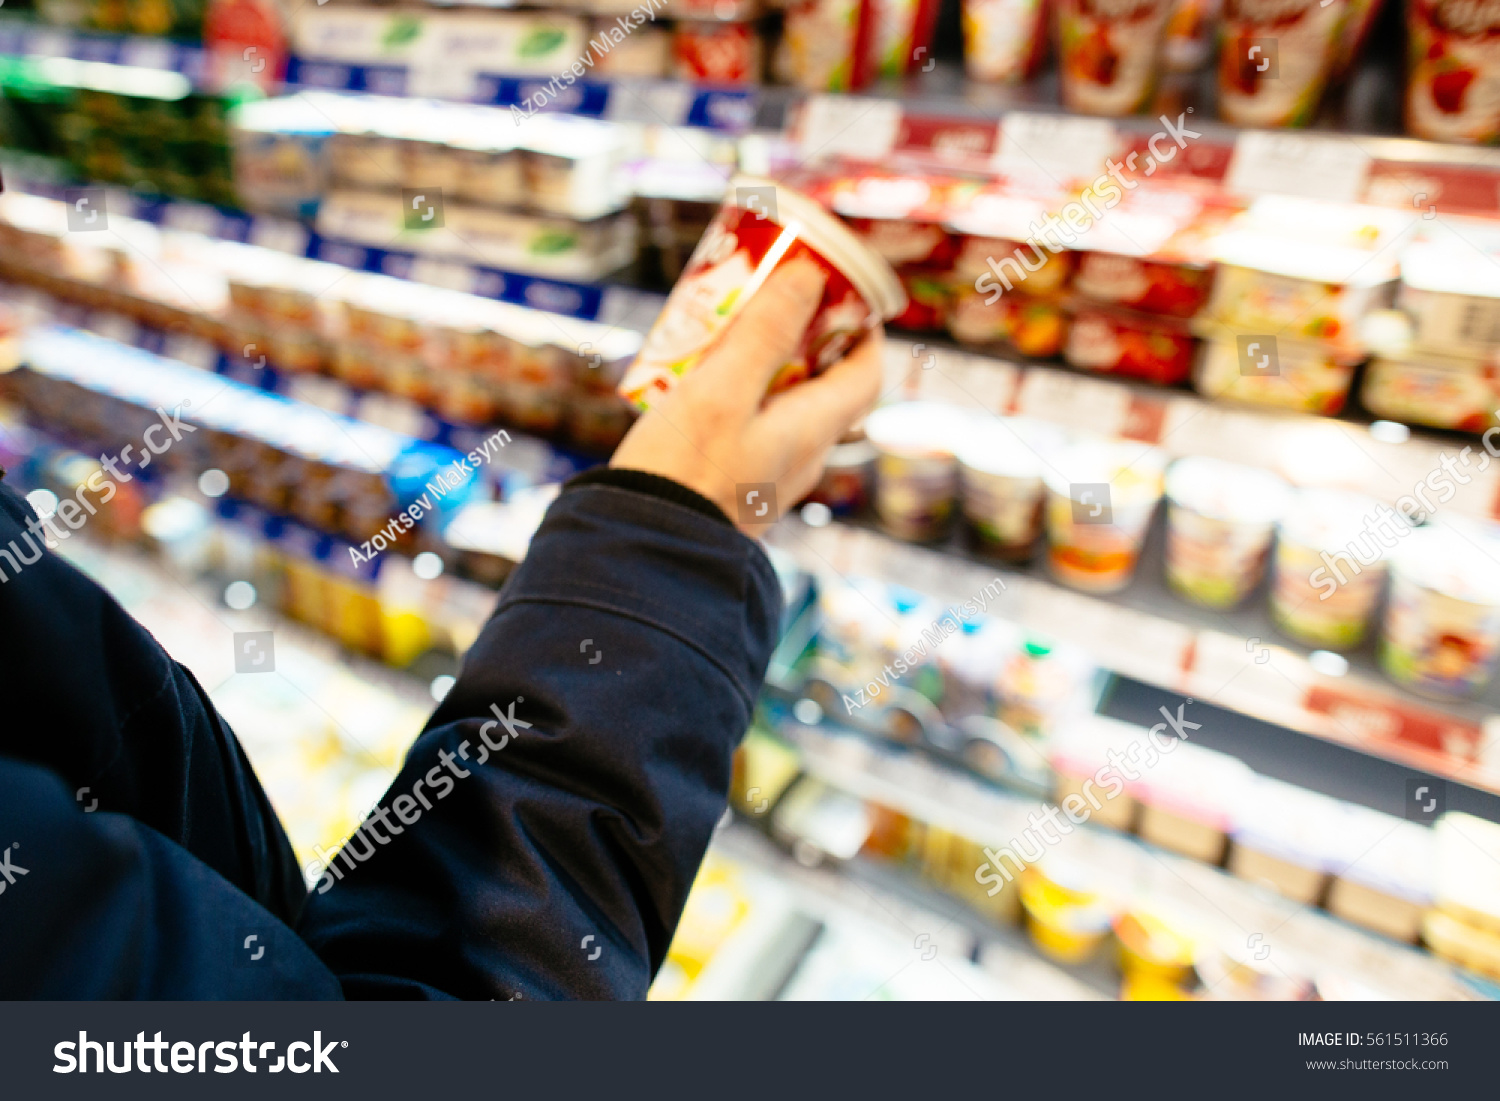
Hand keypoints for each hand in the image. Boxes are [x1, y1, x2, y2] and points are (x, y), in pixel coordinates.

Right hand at [610, 258, 883, 532]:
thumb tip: (809, 274)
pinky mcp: (730, 486)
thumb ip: (766, 333)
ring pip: (780, 405)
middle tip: (764, 297)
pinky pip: (747, 427)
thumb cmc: (684, 472)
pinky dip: (733, 395)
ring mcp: (765, 475)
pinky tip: (691, 382)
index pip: (866, 373)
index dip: (861, 329)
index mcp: (812, 432)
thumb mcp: (722, 390)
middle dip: (800, 336)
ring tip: (719, 331)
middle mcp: (799, 456)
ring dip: (760, 363)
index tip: (837, 292)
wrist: (643, 555)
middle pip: (821, 384)